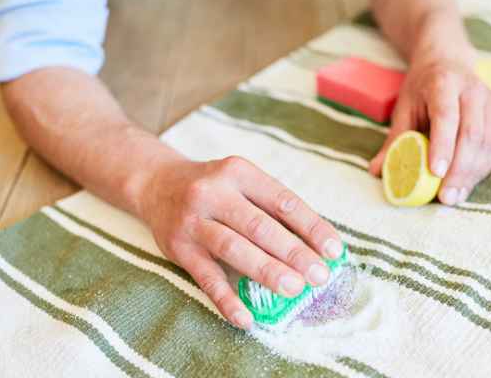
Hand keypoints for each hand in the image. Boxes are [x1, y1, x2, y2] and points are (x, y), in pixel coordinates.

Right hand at [139, 156, 342, 328]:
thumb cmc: (215, 188)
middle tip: (319, 276)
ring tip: (294, 289)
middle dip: (293, 253)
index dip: (311, 226)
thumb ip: (274, 207)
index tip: (334, 250)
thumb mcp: (242, 182)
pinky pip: (205, 278)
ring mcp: (194, 221)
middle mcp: (214, 193)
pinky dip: (226, 299)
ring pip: (234, 249)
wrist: (156, 184)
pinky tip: (246, 318)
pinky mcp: (178, 248)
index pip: (283, 201)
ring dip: (266, 271)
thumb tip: (318, 244)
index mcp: (239, 172)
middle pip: (260, 226)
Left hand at [370, 56, 490, 204]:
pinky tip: (466, 184)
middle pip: (471, 133)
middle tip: (446, 197)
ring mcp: (490, 101)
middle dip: (459, 169)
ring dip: (472, 174)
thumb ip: (394, 140)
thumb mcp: (404, 108)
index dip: (442, 145)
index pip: (446, 116)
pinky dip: (482, 169)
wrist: (448, 63)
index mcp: (443, 83)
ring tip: (455, 196)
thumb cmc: (422, 90)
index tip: (436, 172)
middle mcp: (471, 90)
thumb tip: (376, 171)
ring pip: (487, 143)